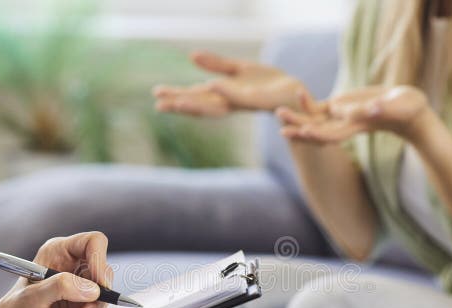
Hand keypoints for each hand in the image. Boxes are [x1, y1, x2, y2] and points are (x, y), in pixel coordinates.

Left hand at [0, 232, 112, 307]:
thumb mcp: (31, 298)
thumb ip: (61, 288)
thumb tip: (93, 290)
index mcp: (58, 253)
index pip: (93, 243)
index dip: (100, 260)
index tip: (99, 285)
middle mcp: (71, 269)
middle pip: (103, 275)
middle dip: (95, 300)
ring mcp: (78, 291)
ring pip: (101, 301)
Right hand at [153, 51, 307, 116]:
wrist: (295, 94)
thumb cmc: (267, 84)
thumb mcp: (239, 70)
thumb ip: (216, 64)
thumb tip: (191, 57)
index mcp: (224, 94)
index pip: (195, 96)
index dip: (176, 95)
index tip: (156, 95)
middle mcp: (231, 101)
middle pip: (201, 104)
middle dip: (181, 104)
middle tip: (159, 105)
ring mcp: (244, 102)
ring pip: (218, 106)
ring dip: (198, 106)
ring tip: (179, 102)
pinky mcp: (260, 100)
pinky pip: (242, 97)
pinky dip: (227, 92)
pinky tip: (213, 85)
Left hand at [278, 86, 430, 143]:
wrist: (407, 111)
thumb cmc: (407, 109)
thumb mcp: (397, 107)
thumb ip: (383, 109)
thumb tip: (372, 110)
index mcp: (357, 126)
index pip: (334, 134)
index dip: (318, 134)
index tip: (304, 131)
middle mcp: (345, 124)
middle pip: (318, 129)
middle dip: (299, 127)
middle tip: (280, 123)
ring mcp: (342, 115)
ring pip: (314, 119)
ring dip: (297, 117)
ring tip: (278, 112)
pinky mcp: (342, 106)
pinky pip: (320, 107)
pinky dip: (308, 102)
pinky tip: (297, 93)